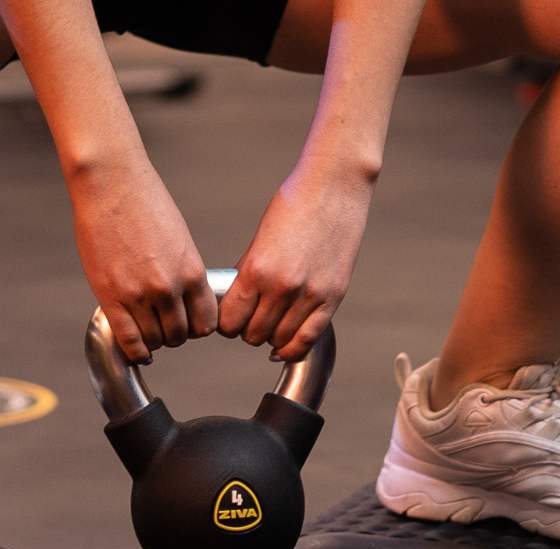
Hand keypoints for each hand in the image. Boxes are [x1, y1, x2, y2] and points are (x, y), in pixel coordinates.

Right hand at [72, 157, 216, 363]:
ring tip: (149, 331)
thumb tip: (184, 301)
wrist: (111, 185)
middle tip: (166, 327)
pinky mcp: (111, 297)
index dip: (198, 327)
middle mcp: (169, 288)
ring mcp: (139, 294)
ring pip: (155, 340)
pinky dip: (136, 351)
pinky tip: (138, 350)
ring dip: (154, 341)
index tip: (189, 324)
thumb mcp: (179, 240)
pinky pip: (129, 340)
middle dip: (175, 335)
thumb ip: (184, 273)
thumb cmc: (145, 204)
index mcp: (192, 272)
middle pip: (180, 335)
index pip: (206, 322)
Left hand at [219, 164, 371, 360]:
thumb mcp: (260, 240)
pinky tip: (284, 346)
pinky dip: (292, 349)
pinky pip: (307, 340)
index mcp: (256, 270)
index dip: (226, 323)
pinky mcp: (332, 297)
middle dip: (247, 329)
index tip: (229, 318)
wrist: (334, 187)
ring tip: (270, 322)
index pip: (229, 322)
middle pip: (252, 335)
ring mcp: (310, 295)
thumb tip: (236, 305)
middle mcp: (282, 287)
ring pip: (278, 341)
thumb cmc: (294, 205)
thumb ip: (249, 275)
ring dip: (270, 336)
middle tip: (251, 317)